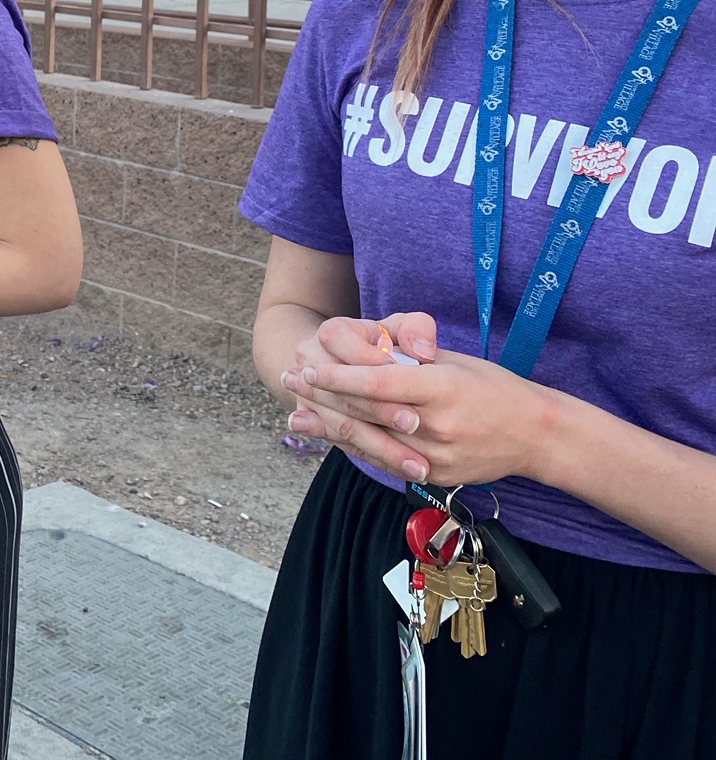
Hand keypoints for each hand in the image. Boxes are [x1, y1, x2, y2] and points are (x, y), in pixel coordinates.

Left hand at [281, 311, 555, 485]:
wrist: (538, 436)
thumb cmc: (495, 386)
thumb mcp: (454, 362)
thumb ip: (409, 362)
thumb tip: (364, 353)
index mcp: (443, 388)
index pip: (379, 383)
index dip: (339, 376)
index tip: (309, 366)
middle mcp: (438, 425)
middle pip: (369, 412)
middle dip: (324, 397)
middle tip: (291, 381)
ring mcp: (437, 457)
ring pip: (372, 441)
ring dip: (330, 426)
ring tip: (296, 413)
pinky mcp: (436, 476)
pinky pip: (387, 461)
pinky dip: (355, 448)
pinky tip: (330, 437)